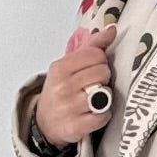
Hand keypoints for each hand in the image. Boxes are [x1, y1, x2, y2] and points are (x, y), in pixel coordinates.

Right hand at [36, 25, 117, 148]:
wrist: (45, 122)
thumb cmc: (60, 91)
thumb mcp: (68, 66)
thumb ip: (91, 47)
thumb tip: (111, 29)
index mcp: (60, 68)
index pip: (95, 54)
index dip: (100, 61)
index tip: (93, 69)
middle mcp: (63, 86)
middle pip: (103, 72)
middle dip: (103, 79)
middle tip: (94, 85)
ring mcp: (69, 107)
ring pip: (105, 94)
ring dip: (104, 98)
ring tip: (94, 99)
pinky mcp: (76, 126)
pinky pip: (103, 116)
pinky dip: (103, 115)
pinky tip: (93, 114)